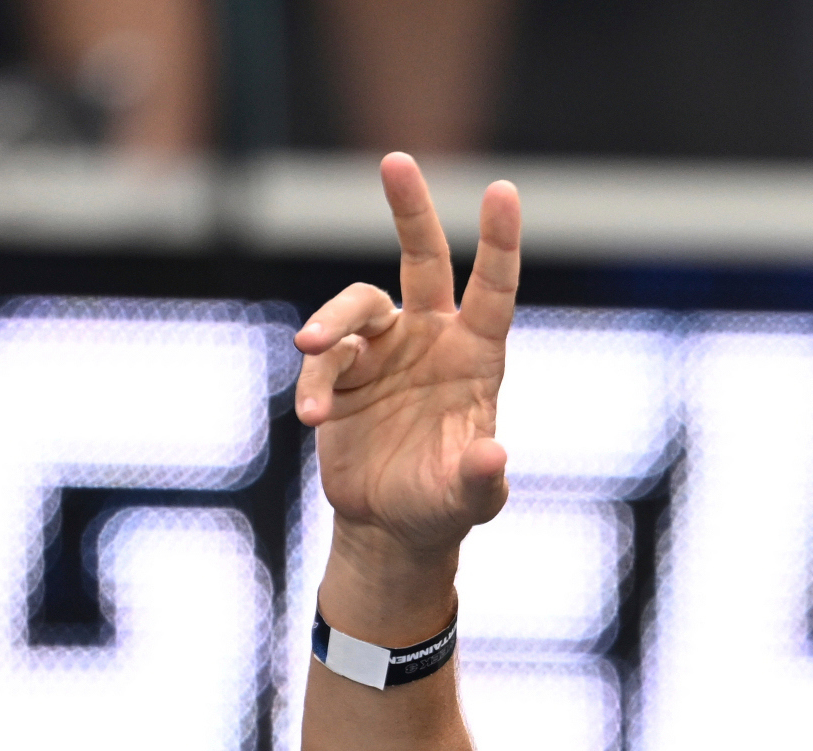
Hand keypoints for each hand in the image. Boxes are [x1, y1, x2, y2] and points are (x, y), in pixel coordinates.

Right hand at [294, 153, 519, 612]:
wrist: (390, 527)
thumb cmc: (444, 506)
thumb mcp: (470, 498)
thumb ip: (481, 476)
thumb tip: (493, 454)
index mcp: (477, 357)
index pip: (493, 291)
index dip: (500, 242)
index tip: (502, 190)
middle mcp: (431, 340)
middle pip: (422, 259)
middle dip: (410, 210)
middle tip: (397, 161)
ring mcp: (384, 351)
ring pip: (356, 307)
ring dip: (330, 324)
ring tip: (309, 351)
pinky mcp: (341, 372)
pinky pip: (322, 362)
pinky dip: (315, 384)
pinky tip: (314, 418)